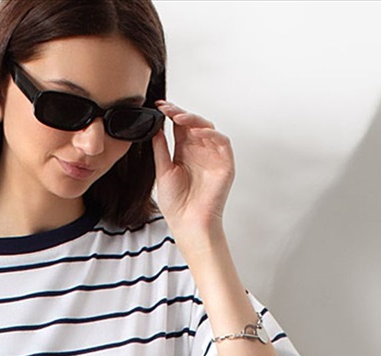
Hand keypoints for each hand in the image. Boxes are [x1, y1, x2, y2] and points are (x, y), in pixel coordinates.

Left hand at [151, 101, 234, 249]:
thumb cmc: (176, 204)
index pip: (179, 127)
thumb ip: (161, 149)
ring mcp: (212, 156)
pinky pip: (222, 142)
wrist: (188, 223)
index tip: (158, 107)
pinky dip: (212, 134)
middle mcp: (199, 151)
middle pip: (193, 123)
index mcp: (184, 153)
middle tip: (168, 108)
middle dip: (180, 113)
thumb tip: (156, 128)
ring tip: (180, 117)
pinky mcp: (225, 164)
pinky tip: (198, 131)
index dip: (171, 114)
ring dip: (194, 120)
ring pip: (208, 128)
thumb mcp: (162, 172)